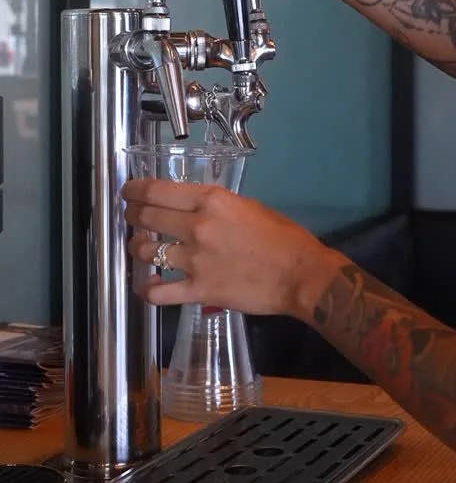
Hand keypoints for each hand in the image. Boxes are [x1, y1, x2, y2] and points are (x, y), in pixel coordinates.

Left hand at [122, 178, 342, 318]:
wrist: (300, 274)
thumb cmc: (283, 237)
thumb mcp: (249, 206)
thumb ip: (218, 206)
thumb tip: (197, 210)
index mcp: (211, 201)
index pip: (157, 191)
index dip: (135, 190)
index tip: (128, 191)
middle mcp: (197, 227)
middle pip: (147, 216)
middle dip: (132, 215)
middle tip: (130, 216)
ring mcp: (194, 261)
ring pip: (146, 251)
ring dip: (137, 247)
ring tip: (139, 248)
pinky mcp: (198, 291)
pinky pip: (159, 292)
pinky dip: (148, 289)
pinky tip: (148, 285)